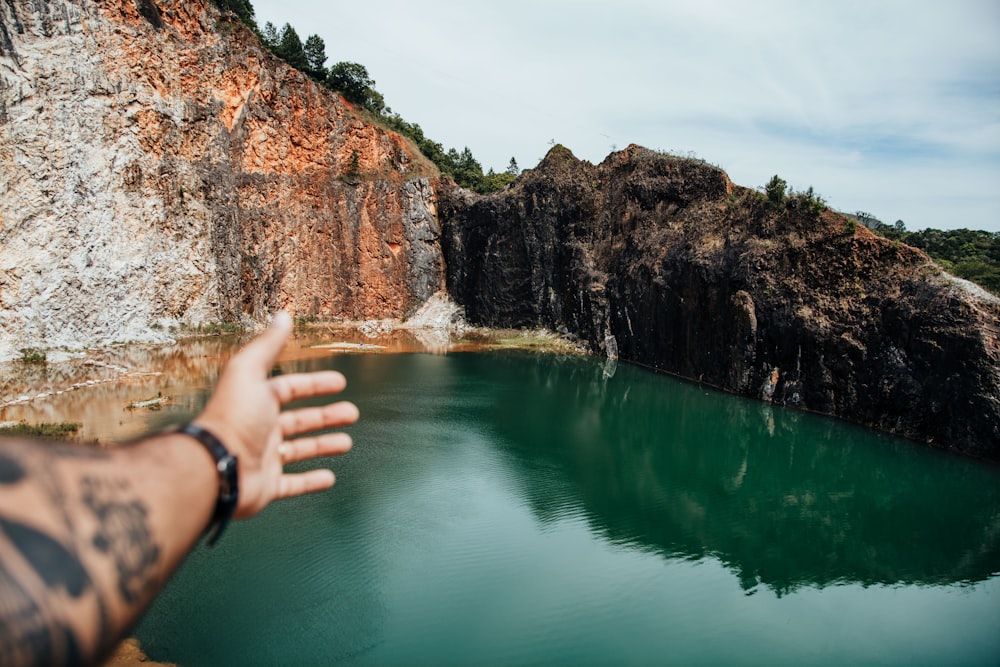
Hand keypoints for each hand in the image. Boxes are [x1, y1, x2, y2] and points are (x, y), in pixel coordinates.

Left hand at [193, 311, 358, 517]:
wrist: (215, 467)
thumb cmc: (233, 418)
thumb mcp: (250, 372)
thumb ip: (268, 344)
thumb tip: (283, 314)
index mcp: (257, 402)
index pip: (290, 389)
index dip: (315, 384)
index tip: (340, 382)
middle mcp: (260, 428)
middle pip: (299, 420)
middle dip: (326, 415)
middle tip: (352, 413)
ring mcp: (263, 458)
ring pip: (299, 450)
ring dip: (323, 445)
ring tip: (346, 443)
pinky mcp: (266, 486)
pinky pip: (293, 484)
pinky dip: (312, 481)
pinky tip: (329, 478)